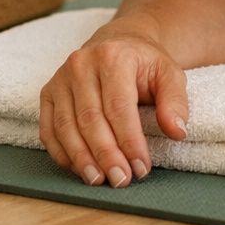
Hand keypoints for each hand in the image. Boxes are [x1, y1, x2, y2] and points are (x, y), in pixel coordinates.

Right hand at [37, 21, 189, 187]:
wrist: (117, 44)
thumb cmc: (144, 64)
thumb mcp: (169, 73)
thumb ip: (175, 101)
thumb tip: (177, 132)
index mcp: (113, 56)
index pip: (119, 106)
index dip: (129, 140)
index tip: (141, 167)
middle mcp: (80, 65)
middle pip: (90, 119)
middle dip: (106, 154)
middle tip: (121, 180)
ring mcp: (59, 79)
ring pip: (66, 127)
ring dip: (82, 159)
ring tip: (99, 180)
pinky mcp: (47, 93)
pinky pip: (48, 129)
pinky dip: (62, 153)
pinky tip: (79, 168)